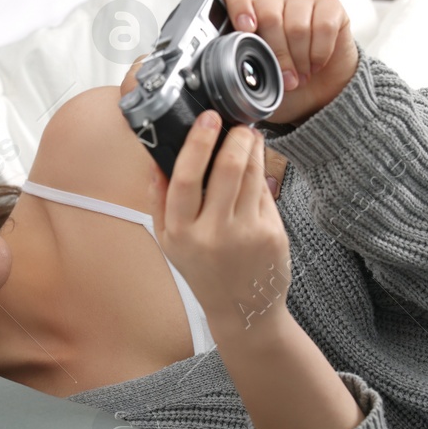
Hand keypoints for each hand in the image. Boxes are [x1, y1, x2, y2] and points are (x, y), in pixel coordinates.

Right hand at [152, 113, 364, 428]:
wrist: (242, 310)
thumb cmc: (202, 269)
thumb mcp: (170, 241)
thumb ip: (159, 200)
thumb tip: (156, 159)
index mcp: (181, 233)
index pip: (185, 179)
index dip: (196, 144)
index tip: (207, 118)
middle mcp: (213, 234)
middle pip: (227, 170)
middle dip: (234, 138)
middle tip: (236, 123)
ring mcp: (246, 234)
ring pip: (252, 175)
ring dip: (252, 148)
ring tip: (249, 136)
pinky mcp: (272, 235)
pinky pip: (265, 193)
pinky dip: (261, 175)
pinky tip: (256, 168)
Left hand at [218, 0, 357, 124]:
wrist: (319, 88)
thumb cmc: (282, 81)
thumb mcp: (255, 79)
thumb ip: (238, 70)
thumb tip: (225, 78)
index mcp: (247, 13)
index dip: (238, 4)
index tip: (245, 29)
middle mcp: (273, 0)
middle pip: (269, 16)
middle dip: (278, 56)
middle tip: (286, 81)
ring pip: (297, 25)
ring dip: (300, 59)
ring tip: (301, 75)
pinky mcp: (329, 4)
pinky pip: (323, 26)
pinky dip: (320, 52)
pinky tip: (317, 64)